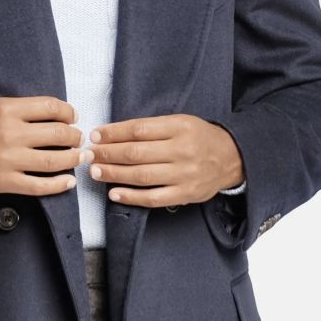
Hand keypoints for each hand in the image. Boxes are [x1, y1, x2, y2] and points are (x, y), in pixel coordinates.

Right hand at [0, 92, 86, 194]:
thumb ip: (14, 103)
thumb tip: (44, 107)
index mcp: (8, 109)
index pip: (51, 108)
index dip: (68, 112)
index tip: (73, 116)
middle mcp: (11, 134)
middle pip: (58, 134)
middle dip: (74, 136)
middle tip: (78, 138)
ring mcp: (8, 160)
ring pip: (54, 161)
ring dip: (73, 159)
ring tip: (80, 157)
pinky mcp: (4, 181)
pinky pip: (38, 186)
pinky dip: (58, 185)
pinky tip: (68, 181)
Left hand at [87, 114, 243, 207]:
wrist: (231, 158)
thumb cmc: (198, 137)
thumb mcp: (179, 122)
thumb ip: (151, 127)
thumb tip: (113, 134)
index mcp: (180, 127)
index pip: (138, 130)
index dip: (113, 133)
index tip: (95, 135)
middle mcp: (182, 150)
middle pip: (136, 153)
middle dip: (108, 153)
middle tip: (89, 154)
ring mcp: (184, 175)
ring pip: (141, 176)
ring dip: (114, 174)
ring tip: (95, 171)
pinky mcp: (185, 194)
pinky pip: (153, 198)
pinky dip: (131, 197)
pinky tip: (114, 193)